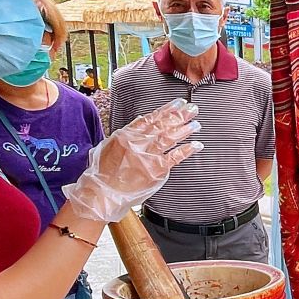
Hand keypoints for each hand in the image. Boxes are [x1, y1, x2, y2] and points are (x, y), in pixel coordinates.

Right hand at [64, 101, 200, 221]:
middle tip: (191, 109)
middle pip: (162, 125)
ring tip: (196, 124)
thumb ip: (126, 133)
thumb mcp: (108, 146)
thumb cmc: (103, 173)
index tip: (177, 104)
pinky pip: (175, 157)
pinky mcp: (155, 170)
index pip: (150, 118)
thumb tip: (140, 121)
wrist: (102, 194)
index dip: (166, 110)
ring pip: (170, 137)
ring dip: (185, 129)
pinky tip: (197, 145)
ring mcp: (147, 156)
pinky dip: (187, 150)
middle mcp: (137, 143)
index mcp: (126, 135)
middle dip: (179, 115)